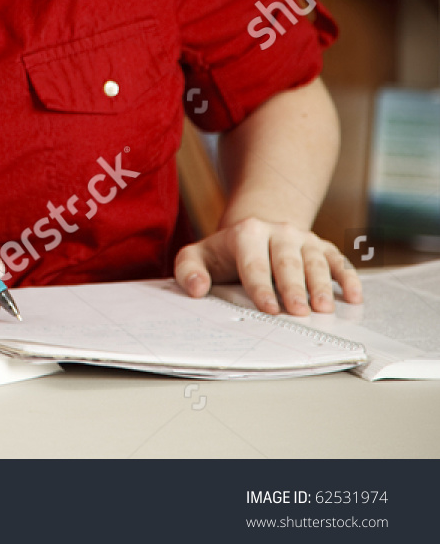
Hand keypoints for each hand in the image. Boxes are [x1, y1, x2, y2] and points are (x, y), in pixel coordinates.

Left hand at [174, 217, 362, 315]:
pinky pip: (339, 261)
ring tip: (325, 308)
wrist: (256, 232)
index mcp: (247, 233)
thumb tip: (197, 289)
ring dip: (322, 285)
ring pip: (315, 261)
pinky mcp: (323, 247)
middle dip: (293, 287)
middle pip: (287, 262)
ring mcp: (304, 239)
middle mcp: (278, 232)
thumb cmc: (225, 253)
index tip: (268, 308)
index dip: (261, 287)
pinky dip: (349, 278)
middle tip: (299, 312)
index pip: (254, 263)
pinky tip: (354, 297)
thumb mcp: (198, 256)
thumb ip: (189, 270)